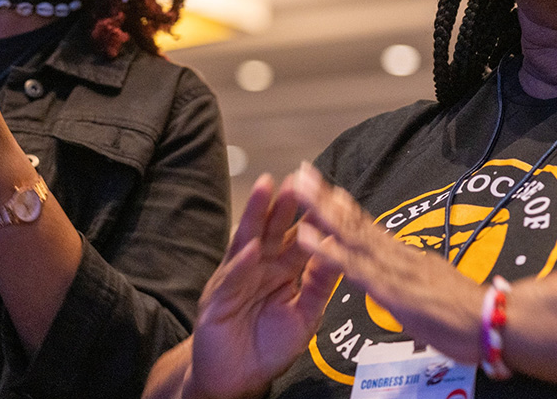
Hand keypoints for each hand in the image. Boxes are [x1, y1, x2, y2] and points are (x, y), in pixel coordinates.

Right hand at [185, 174, 339, 398]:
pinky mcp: (218, 297)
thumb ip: (319, 287)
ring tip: (266, 188)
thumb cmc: (269, 345)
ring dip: (257, 214)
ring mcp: (237, 277)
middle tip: (299, 178)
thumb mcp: (304, 317)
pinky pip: (232, 276)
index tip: (330, 192)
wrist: (236, 379)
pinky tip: (251, 248)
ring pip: (248, 239)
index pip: (301, 237)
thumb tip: (338, 254)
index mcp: (283, 270)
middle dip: (285, 204)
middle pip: (274, 229)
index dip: (313, 217)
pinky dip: (241, 262)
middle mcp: (260, 266)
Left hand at [292, 162, 483, 363]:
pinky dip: (327, 250)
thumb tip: (408, 275)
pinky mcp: (387, 288)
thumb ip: (414, 278)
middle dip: (324, 197)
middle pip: (353, 220)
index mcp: (403, 256)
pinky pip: (351, 266)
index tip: (323, 188)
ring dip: (319, 210)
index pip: (367, 226)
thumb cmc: (468, 315)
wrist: (495, 323)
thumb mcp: (432, 288)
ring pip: (348, 233)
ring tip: (298, 188)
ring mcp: (389, 268)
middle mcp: (394, 254)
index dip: (343, 206)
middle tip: (302, 172)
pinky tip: (306, 236)